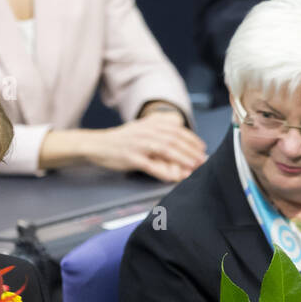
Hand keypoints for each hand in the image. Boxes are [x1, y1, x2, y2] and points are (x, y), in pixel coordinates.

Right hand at [83, 114, 206, 182]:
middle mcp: (146, 132)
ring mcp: (139, 145)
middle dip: (191, 151)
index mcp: (150, 124)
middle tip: (202, 160)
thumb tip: (179, 125)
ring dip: (182, 159)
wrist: (98, 145)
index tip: (201, 148)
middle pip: (174, 140)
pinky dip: (164, 172)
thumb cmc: (122, 139)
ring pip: (166, 151)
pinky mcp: (131, 158)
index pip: (177, 130)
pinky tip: (174, 177)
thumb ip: (159, 124)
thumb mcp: (141, 126)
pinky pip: (151, 166)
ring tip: (193, 167)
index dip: (191, 139)